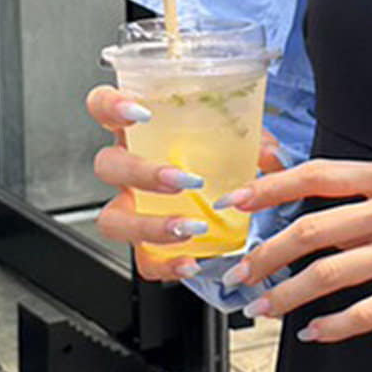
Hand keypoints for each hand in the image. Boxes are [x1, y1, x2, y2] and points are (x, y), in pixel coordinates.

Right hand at [85, 85, 288, 281]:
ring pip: (113, 219)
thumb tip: (269, 156)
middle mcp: (129, 170)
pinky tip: (190, 263)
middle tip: (182, 181)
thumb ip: (255, 143)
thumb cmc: (225, 162)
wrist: (235, 209)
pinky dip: (164, 265)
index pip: (103, 107)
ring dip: (148, 225)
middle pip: (108, 165)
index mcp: (142, 134)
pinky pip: (143, 260)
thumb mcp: (241, 143)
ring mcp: (132, 209)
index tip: (139, 112)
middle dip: (141, 173)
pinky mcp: (146, 245)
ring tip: (190, 228)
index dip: (111, 105)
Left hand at [218, 157, 371, 342]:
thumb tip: (330, 212)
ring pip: (329, 275)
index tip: (236, 203)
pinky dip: (334, 326)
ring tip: (262, 309)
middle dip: (263, 256)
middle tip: (236, 274)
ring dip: (287, 296)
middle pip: (309, 231)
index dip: (268, 188)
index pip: (315, 176)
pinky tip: (314, 334)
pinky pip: (369, 312)